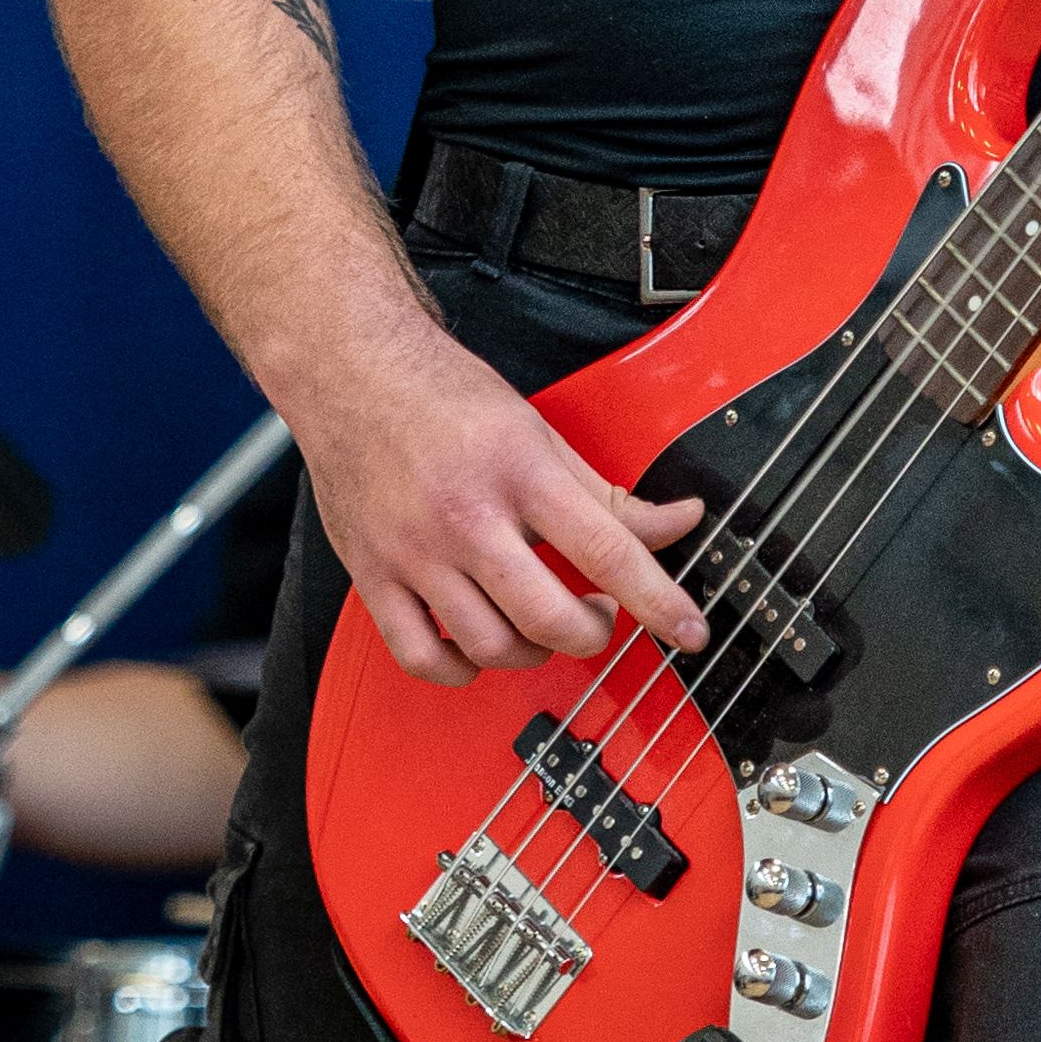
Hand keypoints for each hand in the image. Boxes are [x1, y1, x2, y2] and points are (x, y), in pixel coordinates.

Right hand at [289, 315, 705, 689]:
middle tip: (599, 615)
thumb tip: (677, 523)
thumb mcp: (540, 434)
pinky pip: (419, 655)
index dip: (659, 600)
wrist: (349, 371)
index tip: (690, 631)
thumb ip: (608, 494)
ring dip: (534, 652)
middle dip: (593, 633)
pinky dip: (459, 670)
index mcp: (518, 471)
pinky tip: (478, 647)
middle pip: (548, 617)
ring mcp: (414, 551)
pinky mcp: (373, 574)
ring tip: (541, 624)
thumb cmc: (443, 398)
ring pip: (489, 645)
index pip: (606, 549)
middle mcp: (465, 516)